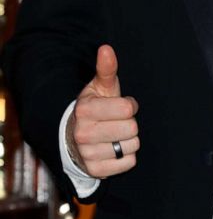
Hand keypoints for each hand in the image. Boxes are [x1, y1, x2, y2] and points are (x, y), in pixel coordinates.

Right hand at [66, 45, 138, 177]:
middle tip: (116, 122)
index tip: (120, 106)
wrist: (75, 138)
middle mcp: (83, 132)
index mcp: (85, 109)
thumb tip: (106, 48)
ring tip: (114, 136)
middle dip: (129, 123)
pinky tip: (113, 149)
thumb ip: (106, 69)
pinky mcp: (96, 170)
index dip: (129, 106)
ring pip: (132, 146)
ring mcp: (88, 153)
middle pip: (132, 128)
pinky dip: (126, 157)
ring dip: (128, 140)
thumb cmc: (95, 108)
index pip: (128, 109)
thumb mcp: (100, 88)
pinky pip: (129, 162)